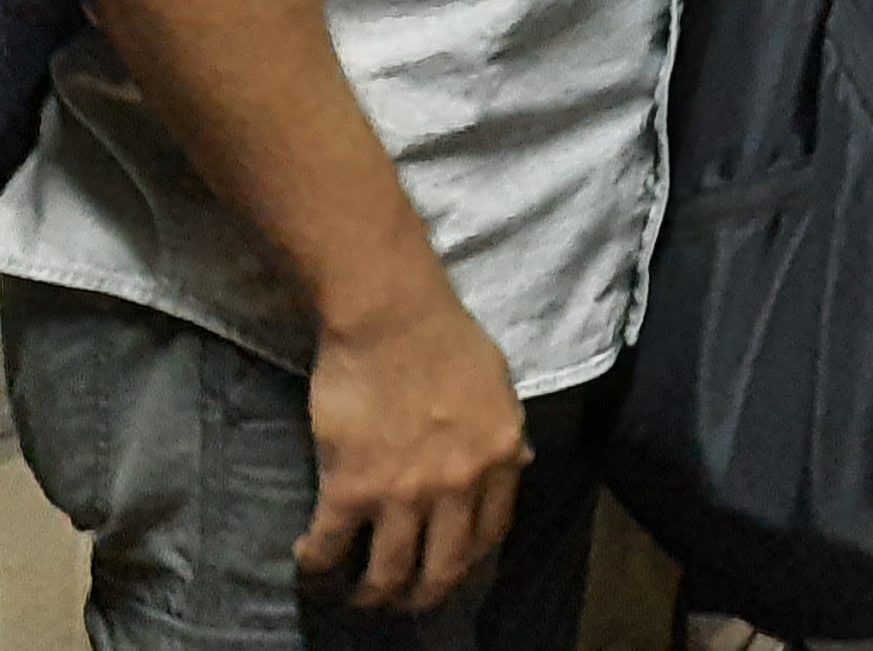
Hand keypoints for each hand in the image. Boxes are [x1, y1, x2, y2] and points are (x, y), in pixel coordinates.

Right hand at [299, 275, 530, 611]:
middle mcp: (458, 484)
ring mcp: (404, 492)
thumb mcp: (500, 387)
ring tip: (357, 594)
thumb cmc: (447, 340)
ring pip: (388, 572)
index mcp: (498, 457)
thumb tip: (518, 466)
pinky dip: (316, 564)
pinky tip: (310, 560)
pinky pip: (330, 548)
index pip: (491, 534)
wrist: (392, 316)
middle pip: (443, 568)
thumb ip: (505, 434)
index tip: (450, 569)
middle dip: (422, 596)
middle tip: (401, 600)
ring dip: (371, 593)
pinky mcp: (350, 488)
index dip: (468, 562)